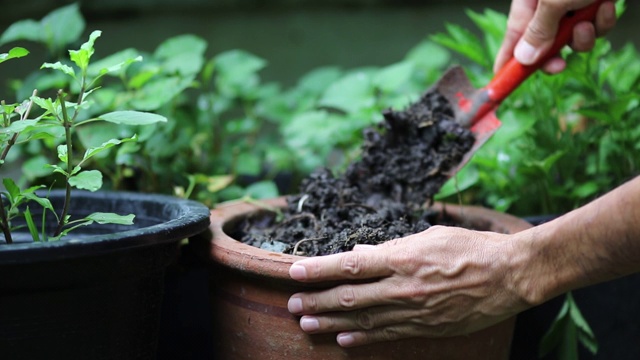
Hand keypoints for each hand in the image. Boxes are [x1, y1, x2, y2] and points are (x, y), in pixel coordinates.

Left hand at [287, 226, 530, 346]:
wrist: (512, 275)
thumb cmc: (473, 246)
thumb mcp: (429, 235)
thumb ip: (393, 245)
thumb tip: (362, 251)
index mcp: (402, 257)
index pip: (349, 264)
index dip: (319, 269)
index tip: (295, 271)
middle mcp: (403, 286)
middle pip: (349, 296)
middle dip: (317, 300)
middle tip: (292, 304)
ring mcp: (414, 311)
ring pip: (363, 319)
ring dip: (331, 322)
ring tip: (307, 323)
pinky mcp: (428, 328)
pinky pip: (388, 335)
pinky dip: (363, 338)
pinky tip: (343, 339)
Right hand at [494, 0, 616, 73]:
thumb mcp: (554, 2)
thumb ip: (538, 32)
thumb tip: (523, 58)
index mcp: (528, 2)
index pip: (511, 38)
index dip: (507, 62)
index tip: (503, 83)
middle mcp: (546, 5)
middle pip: (543, 43)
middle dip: (554, 54)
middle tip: (559, 65)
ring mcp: (571, 4)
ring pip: (572, 38)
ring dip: (583, 37)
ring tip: (587, 20)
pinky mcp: (593, 4)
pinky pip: (594, 26)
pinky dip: (601, 22)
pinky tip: (604, 6)